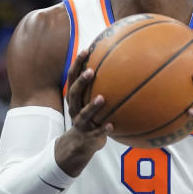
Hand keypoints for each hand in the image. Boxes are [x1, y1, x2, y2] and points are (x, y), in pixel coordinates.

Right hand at [55, 49, 112, 175]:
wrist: (80, 143)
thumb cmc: (90, 116)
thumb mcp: (90, 100)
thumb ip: (100, 85)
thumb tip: (120, 62)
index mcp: (74, 98)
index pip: (72, 77)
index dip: (77, 64)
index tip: (87, 50)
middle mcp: (74, 108)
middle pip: (74, 93)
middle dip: (81, 82)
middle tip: (91, 71)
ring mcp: (80, 123)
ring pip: (83, 114)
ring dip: (92, 106)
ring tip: (102, 98)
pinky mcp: (88, 136)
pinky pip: (96, 132)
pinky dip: (104, 129)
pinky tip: (112, 125)